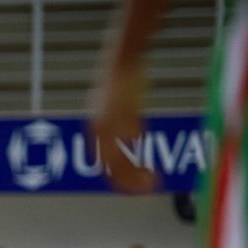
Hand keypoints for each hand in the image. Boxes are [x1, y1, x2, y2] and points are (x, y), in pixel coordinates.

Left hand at [89, 58, 156, 193]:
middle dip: (127, 181)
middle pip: (109, 164)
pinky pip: (127, 139)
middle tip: (147, 190)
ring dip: (134, 174)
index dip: (117, 177)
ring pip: (118, 157)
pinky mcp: (122, 112)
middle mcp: (98, 127)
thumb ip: (124, 124)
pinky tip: (148, 160)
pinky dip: (138, 156)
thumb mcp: (119, 106)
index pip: (103, 161)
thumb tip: (133, 137)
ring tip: (152, 182)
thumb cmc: (122, 81)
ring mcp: (109, 121)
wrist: (122, 58)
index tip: (132, 187)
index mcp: (96, 128)